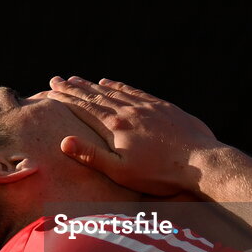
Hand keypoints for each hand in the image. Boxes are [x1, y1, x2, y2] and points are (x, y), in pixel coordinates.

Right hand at [47, 76, 224, 195]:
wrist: (202, 162)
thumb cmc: (160, 174)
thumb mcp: (122, 172)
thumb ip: (92, 156)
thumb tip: (64, 141)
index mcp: (115, 127)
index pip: (84, 108)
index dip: (65, 98)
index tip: (50, 90)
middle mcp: (128, 111)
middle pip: (95, 96)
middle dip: (74, 88)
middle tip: (56, 79)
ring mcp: (146, 106)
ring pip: (112, 91)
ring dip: (93, 84)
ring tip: (78, 78)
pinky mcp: (162, 106)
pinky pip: (133, 91)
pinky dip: (118, 85)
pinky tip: (110, 82)